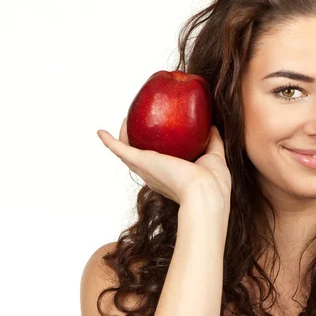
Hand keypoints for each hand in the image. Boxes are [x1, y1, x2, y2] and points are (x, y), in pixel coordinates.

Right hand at [97, 118, 231, 206]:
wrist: (205, 193)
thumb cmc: (213, 182)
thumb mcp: (215, 157)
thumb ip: (213, 142)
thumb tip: (212, 126)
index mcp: (172, 177)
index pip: (161, 164)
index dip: (157, 153)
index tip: (158, 141)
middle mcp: (156, 175)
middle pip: (140, 158)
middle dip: (137, 144)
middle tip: (136, 128)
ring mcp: (147, 170)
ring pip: (127, 152)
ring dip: (122, 138)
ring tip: (122, 122)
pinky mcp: (142, 162)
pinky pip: (121, 150)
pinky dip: (110, 142)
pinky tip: (101, 132)